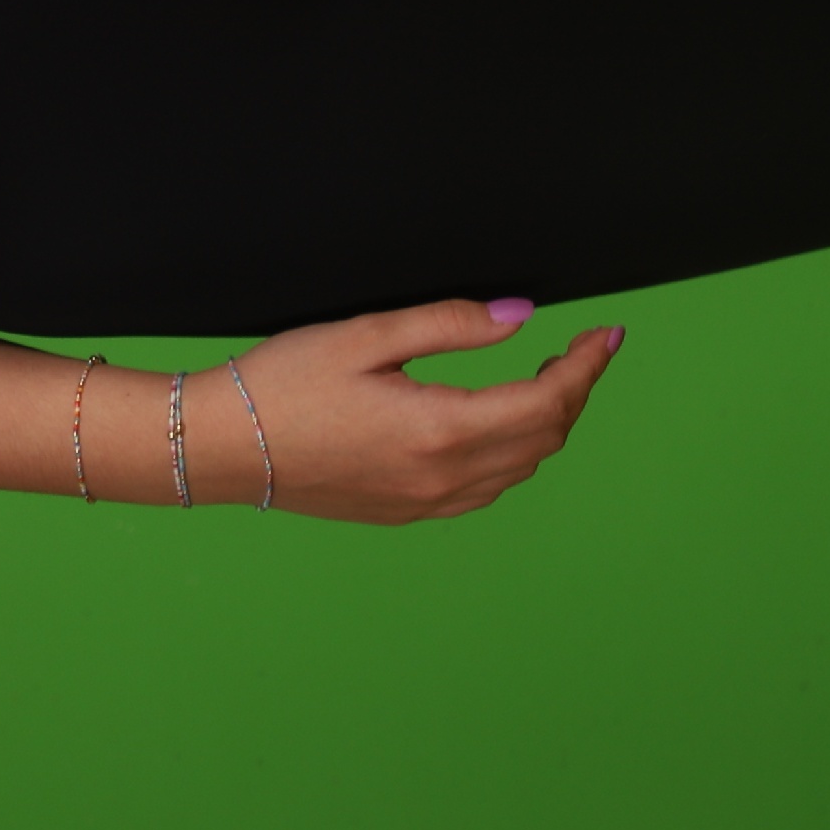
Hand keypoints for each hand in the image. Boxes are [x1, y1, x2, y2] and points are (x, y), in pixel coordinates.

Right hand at [221, 298, 624, 522]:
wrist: (222, 447)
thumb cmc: (281, 384)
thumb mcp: (365, 335)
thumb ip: (450, 324)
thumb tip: (519, 316)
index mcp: (440, 429)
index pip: (548, 400)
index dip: (586, 365)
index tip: (606, 334)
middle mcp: (444, 477)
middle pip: (545, 438)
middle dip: (573, 391)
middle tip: (578, 350)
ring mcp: (427, 502)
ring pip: (521, 468)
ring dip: (545, 425)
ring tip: (544, 381)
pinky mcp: (406, 513)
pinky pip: (486, 490)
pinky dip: (512, 454)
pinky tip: (496, 425)